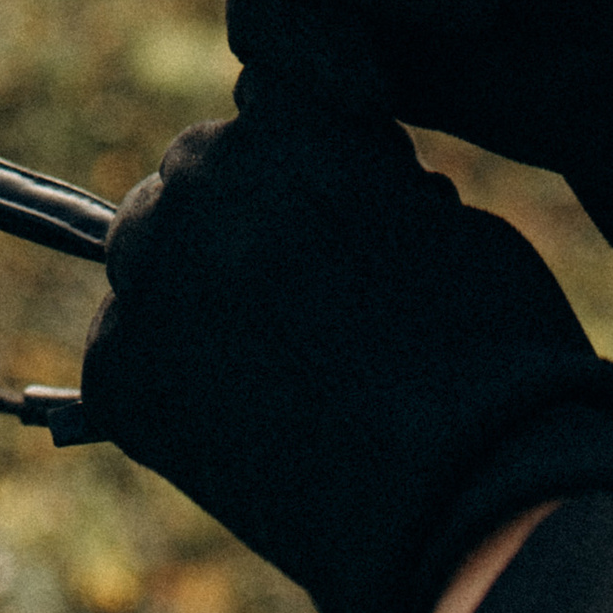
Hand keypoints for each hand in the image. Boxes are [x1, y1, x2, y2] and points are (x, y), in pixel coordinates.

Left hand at [79, 73, 612, 612]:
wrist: (472, 495)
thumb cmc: (494, 360)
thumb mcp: (449, 220)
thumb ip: (367, 183)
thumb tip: (342, 188)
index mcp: (291, 123)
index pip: (262, 117)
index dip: (298, 181)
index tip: (326, 235)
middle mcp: (205, 177)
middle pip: (190, 184)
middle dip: (229, 232)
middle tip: (292, 321)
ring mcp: (154, 272)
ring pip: (144, 266)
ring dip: (187, 302)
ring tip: (268, 384)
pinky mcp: (117, 371)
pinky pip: (119, 360)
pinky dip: (160, 394)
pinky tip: (236, 436)